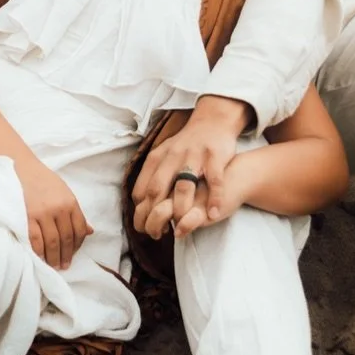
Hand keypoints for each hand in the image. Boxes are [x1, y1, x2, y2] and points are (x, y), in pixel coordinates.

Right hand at [18, 156, 92, 270]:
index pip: (79, 230)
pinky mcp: (27, 217)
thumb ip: (76, 213)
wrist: (21, 168)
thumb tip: (90, 231)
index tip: (74, 253)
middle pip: (66, 238)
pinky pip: (35, 239)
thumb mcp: (65, 193)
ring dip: (54, 257)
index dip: (78, 245)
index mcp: (70, 203)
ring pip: (52, 242)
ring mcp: (43, 214)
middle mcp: (59, 209)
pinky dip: (39, 252)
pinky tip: (40, 258)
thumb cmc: (44, 181)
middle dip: (66, 255)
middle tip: (64, 266)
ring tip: (54, 265)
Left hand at [132, 97, 249, 235]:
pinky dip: (214, 198)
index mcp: (157, 157)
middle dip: (155, 214)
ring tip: (182, 225)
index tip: (144, 224)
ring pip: (184, 186)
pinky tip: (213, 214)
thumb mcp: (163, 156)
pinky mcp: (215, 157)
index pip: (142, 188)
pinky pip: (214, 180)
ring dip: (181, 209)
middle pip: (158, 188)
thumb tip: (139, 204)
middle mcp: (173, 156)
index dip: (141, 210)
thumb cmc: (185, 145)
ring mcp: (194, 156)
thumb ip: (152, 177)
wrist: (212, 122)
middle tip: (158, 233)